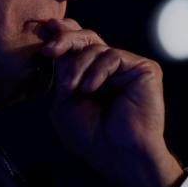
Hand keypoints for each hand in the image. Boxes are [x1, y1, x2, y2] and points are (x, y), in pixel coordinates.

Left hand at [39, 18, 184, 186]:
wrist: (116, 155)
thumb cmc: (90, 136)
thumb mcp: (63, 98)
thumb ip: (61, 67)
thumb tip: (56, 31)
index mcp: (91, 73)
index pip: (76, 43)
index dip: (60, 34)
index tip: (43, 31)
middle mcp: (110, 67)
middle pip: (85, 36)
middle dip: (64, 40)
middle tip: (48, 51)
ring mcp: (127, 67)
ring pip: (95, 46)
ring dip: (77, 67)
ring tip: (73, 90)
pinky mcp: (144, 68)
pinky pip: (112, 55)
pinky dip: (96, 71)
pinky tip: (90, 89)